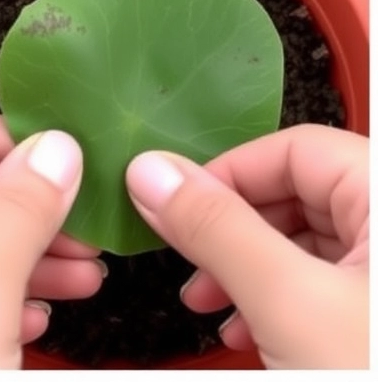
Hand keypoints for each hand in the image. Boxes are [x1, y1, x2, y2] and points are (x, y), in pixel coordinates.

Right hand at [126, 124, 367, 368]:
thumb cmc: (373, 373)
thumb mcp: (288, 303)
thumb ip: (217, 230)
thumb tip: (153, 172)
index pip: (297, 150)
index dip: (228, 174)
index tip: (175, 209)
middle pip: (298, 195)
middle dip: (232, 230)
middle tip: (190, 265)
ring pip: (304, 243)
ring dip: (245, 269)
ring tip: (212, 306)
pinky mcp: (373, 316)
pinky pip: (320, 285)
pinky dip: (274, 301)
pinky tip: (247, 333)